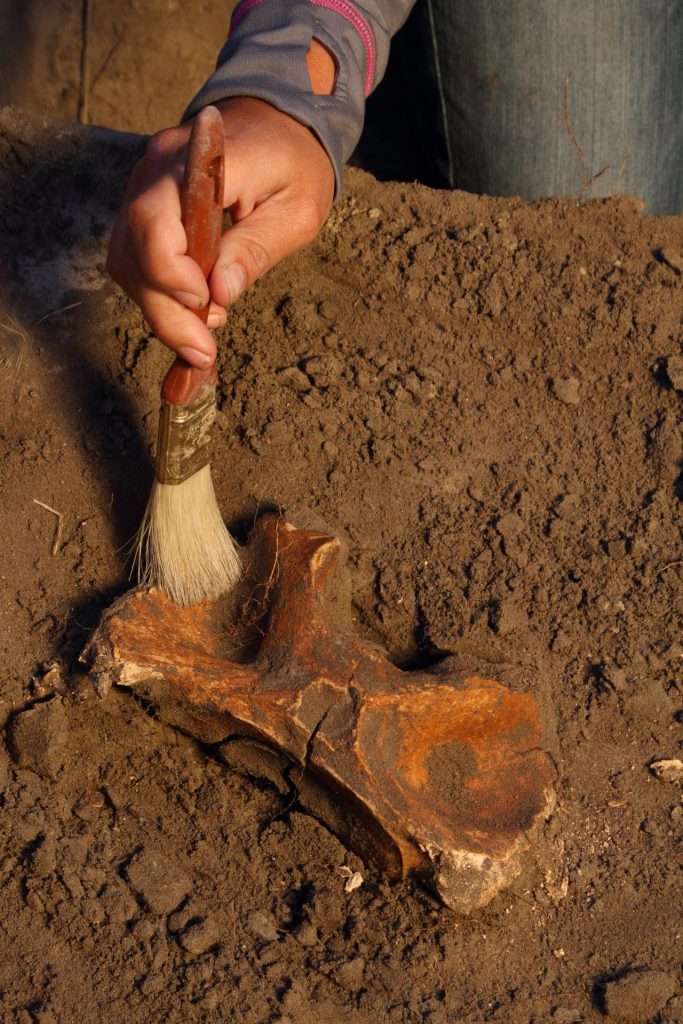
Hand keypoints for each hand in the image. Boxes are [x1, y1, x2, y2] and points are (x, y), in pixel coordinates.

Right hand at [107, 97, 334, 367]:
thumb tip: (219, 293)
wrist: (277, 122)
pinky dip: (157, 292)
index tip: (205, 305)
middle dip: (165, 311)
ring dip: (159, 308)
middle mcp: (159, 168)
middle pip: (134, 249)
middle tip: (203, 352)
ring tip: (204, 332)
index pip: (155, 219)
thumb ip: (256, 248)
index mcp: (201, 160)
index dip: (169, 272)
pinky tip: (194, 308)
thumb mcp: (298, 211)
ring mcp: (144, 184)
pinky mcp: (143, 204)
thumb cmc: (294, 164)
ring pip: (126, 259)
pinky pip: (133, 256)